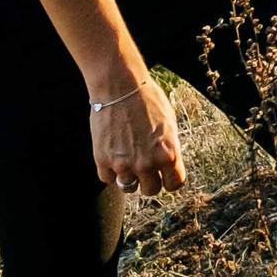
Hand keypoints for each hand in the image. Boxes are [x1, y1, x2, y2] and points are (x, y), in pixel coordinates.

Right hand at [90, 67, 186, 194]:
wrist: (120, 86)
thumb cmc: (146, 99)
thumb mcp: (169, 123)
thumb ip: (169, 148)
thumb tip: (168, 163)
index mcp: (168, 154)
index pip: (174, 184)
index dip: (170, 179)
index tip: (165, 175)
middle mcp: (147, 163)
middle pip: (151, 190)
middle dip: (149, 180)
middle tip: (144, 167)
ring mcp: (124, 164)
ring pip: (129, 187)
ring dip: (129, 177)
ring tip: (127, 159)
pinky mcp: (103, 161)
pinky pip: (108, 178)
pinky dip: (110, 170)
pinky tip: (113, 154)